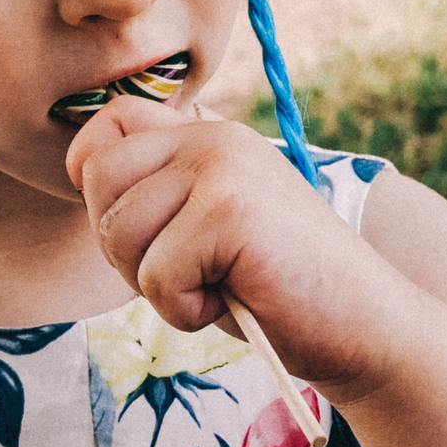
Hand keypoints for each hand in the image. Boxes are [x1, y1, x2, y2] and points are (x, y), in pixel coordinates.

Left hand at [63, 95, 413, 397]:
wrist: (366, 326)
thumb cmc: (278, 288)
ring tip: (219, 286)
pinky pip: (157, 276)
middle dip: (125, 247)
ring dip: (159, 285)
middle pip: (99, 181)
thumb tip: (80, 167)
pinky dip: (187, 310)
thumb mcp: (211, 226)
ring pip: (120, 233)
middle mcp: (214, 138)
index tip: (134, 222)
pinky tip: (237, 301)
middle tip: (189, 273)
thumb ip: (162, 191)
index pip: (111, 121)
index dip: (94, 171)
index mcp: (209, 135)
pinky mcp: (230, 212)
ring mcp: (222, 169)